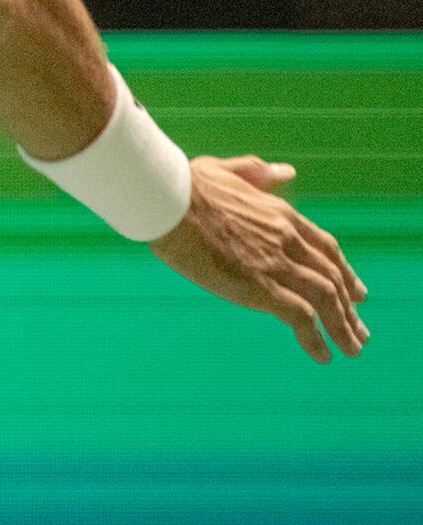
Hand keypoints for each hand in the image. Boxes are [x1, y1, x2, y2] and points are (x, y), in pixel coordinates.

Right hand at [150, 156, 368, 361]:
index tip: (355, 290)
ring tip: (351, 348)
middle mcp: (287, 239)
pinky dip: (316, 339)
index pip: (324, 247)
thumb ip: (256, 172)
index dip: (343, 271)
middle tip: (358, 329)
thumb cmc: (183, 184)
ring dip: (343, 327)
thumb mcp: (224, 169)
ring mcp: (276, 263)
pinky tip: (323, 355)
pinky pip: (301, 317)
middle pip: (331, 277)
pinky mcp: (260, 287)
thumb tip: (287, 172)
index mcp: (279, 214)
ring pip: (325, 300)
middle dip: (349, 306)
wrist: (165, 199)